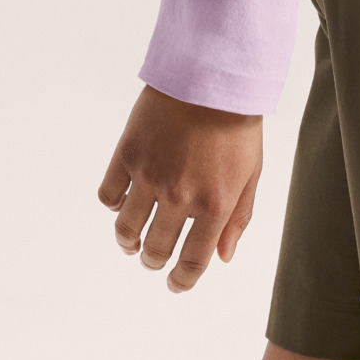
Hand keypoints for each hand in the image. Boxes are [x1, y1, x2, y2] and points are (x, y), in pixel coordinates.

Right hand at [97, 84, 262, 291]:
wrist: (211, 73)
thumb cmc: (236, 123)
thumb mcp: (251, 172)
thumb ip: (238, 218)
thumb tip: (223, 258)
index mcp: (214, 205)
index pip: (192, 263)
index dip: (181, 282)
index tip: (175, 285)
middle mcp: (179, 197)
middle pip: (156, 251)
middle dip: (153, 261)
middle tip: (152, 258)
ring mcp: (150, 177)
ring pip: (126, 231)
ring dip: (128, 242)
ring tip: (131, 241)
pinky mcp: (127, 154)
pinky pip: (108, 195)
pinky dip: (113, 205)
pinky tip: (122, 202)